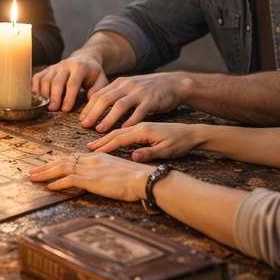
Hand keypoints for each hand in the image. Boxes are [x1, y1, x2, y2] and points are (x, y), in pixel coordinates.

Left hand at [28, 152, 151, 201]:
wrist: (144, 179)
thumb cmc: (136, 178)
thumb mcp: (117, 171)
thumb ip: (105, 172)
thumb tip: (98, 178)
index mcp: (98, 157)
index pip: (72, 157)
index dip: (57, 161)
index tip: (47, 166)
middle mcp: (92, 160)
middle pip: (63, 160)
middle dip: (46, 166)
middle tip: (32, 170)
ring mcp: (91, 169)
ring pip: (62, 168)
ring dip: (45, 173)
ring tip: (33, 178)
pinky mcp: (92, 180)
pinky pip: (70, 178)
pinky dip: (57, 182)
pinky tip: (49, 186)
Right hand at [31, 53, 108, 111]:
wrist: (84, 59)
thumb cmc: (92, 73)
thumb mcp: (101, 79)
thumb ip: (98, 89)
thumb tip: (89, 98)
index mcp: (80, 67)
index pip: (72, 83)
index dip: (68, 97)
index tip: (65, 110)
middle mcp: (65, 65)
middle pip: (57, 82)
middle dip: (54, 97)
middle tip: (53, 109)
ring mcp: (55, 66)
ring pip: (45, 80)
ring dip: (44, 94)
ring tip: (46, 106)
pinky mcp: (47, 69)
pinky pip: (37, 77)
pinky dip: (35, 87)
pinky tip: (37, 97)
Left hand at [80, 71, 188, 131]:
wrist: (173, 83)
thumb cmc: (149, 89)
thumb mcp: (129, 87)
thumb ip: (115, 94)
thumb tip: (97, 105)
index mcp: (120, 83)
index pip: (98, 94)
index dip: (88, 107)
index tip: (81, 120)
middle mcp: (127, 86)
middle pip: (105, 99)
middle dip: (93, 113)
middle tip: (85, 125)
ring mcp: (140, 93)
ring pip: (120, 105)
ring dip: (108, 118)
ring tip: (100, 129)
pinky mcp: (152, 100)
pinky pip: (140, 111)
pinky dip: (131, 120)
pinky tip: (124, 129)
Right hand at [87, 121, 203, 161]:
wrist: (193, 132)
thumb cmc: (181, 143)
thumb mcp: (168, 150)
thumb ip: (149, 153)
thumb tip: (133, 157)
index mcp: (144, 130)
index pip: (120, 138)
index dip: (106, 146)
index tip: (94, 152)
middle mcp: (140, 124)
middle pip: (115, 130)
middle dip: (100, 138)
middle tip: (87, 146)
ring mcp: (141, 122)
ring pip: (118, 126)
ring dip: (104, 130)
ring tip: (93, 136)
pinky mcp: (143, 124)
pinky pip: (124, 124)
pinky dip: (113, 126)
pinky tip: (107, 129)